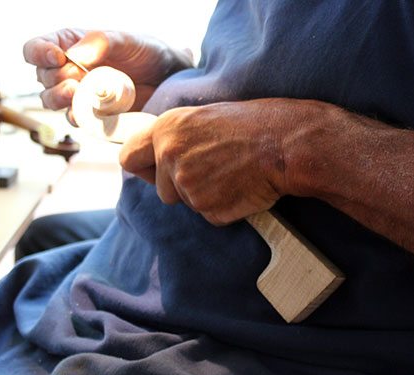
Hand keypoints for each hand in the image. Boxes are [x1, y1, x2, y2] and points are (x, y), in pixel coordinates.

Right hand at [23, 29, 192, 123]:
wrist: (169, 79)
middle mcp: (69, 70)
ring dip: (58, 99)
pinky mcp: (91, 115)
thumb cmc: (147, 52)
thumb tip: (72, 55)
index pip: (37, 48)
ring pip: (50, 100)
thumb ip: (100, 42)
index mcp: (71, 45)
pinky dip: (76, 117)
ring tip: (76, 94)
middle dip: (53, 80)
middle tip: (75, 82)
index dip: (39, 53)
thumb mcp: (126, 40)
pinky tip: (87, 113)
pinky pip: (73, 119)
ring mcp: (79, 94)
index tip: (57, 58)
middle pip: (42, 77)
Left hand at [119, 98, 306, 225]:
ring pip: (187, 203)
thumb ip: (173, 138)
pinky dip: (224, 207)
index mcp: (166, 130)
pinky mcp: (208, 208)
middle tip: (213, 168)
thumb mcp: (201, 119)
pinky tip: (240, 186)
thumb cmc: (250, 125)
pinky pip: (209, 215)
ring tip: (230, 172)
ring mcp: (188, 185)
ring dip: (205, 195)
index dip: (141, 168)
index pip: (128, 159)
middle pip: (161, 190)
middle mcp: (170, 156)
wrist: (285, 142)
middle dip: (181, 186)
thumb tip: (155, 157)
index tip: (152, 170)